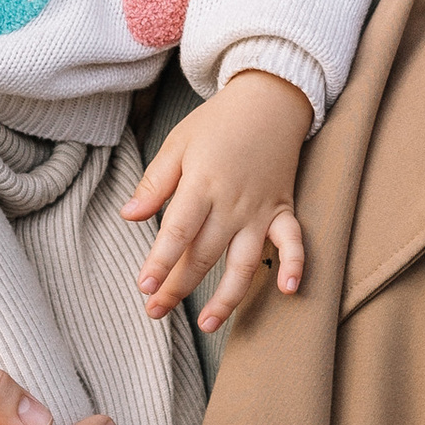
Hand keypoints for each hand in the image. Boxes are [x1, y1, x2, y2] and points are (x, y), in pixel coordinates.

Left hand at [122, 66, 309, 329]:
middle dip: (178, 287)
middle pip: (204, 254)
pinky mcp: (283, 209)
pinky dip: (296, 264)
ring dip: (228, 297)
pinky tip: (289, 291)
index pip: (178, 231)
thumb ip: (155, 182)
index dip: (161, 262)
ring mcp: (261, 209)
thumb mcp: (178, 143)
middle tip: (154, 311)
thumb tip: (129, 216)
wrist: (269, 100)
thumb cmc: (217, 123)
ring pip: (245, 262)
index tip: (144, 287)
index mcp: (202, 183)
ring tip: (208, 325)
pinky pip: (294, 241)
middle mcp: (233, 202)